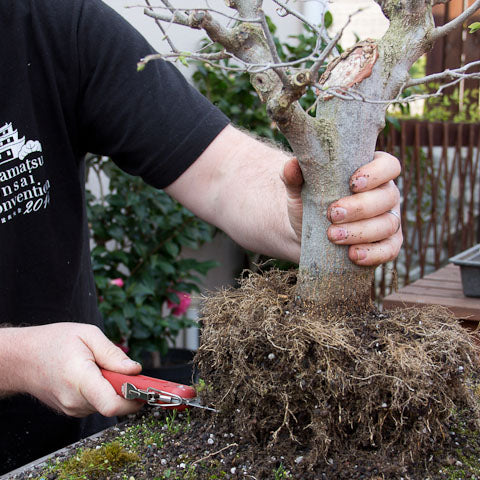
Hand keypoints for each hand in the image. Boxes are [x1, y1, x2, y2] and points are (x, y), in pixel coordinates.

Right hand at [8, 323, 142, 416]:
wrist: (21, 358)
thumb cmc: (53, 342)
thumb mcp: (88, 334)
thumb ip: (113, 354)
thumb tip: (135, 370)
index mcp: (81, 379)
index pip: (112, 405)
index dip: (134, 400)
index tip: (144, 388)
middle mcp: (76, 400)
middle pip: (114, 403)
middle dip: (125, 388)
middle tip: (121, 368)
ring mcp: (72, 409)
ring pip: (106, 403)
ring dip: (111, 388)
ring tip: (98, 367)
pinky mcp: (71, 410)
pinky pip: (96, 403)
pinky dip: (101, 390)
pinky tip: (90, 374)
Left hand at [281, 151, 401, 265]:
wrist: (306, 235)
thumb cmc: (309, 203)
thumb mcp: (299, 188)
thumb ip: (294, 175)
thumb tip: (291, 165)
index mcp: (372, 173)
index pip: (388, 165)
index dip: (376, 173)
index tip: (352, 183)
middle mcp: (386, 194)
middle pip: (387, 197)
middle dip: (360, 207)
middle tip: (332, 215)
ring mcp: (389, 220)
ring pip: (388, 224)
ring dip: (361, 231)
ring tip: (333, 236)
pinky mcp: (388, 245)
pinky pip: (389, 250)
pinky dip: (373, 253)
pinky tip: (353, 255)